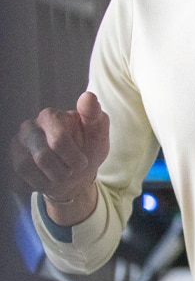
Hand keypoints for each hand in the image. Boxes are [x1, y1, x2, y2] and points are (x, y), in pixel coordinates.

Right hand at [11, 92, 109, 215]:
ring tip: (64, 174)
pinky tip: (49, 177)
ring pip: (29, 168)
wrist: (74, 173)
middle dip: (65, 169)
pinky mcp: (11, 161)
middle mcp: (29, 126)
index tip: (82, 162)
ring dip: (53, 178)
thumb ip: (94, 116)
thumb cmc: (87, 149)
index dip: (71, 155)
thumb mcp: (98, 135)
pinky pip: (20, 179)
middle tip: (77, 168)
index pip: (57, 137)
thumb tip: (88, 96)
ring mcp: (17, 144)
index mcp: (51, 116)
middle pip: (43, 157)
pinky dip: (41, 184)